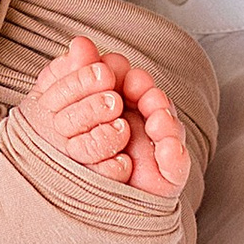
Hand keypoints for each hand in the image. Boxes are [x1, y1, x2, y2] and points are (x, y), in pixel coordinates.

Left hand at [23, 34, 193, 191]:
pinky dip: (175, 154)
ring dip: (166, 119)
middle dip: (149, 93)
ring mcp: (154, 150)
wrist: (66, 200)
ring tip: (156, 120)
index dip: (130, 76)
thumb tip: (79, 42)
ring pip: (170, 129)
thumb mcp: (66, 110)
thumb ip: (77, 76)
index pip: (133, 84)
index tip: (116, 70)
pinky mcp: (165, 177)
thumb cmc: (71, 153)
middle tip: (137, 88)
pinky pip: (177, 164)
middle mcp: (141, 125)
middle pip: (155, 102)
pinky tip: (167, 149)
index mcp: (121, 106)